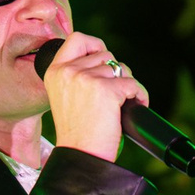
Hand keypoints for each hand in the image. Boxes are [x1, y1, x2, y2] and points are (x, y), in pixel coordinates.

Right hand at [42, 31, 148, 161]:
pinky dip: (139, 96)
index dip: (95, 45)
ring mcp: (86, 79)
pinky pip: (133, 84)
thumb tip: (106, 62)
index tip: (102, 60)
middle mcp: (68, 71)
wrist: (80, 155)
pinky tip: (133, 108)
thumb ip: (76, 76)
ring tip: (121, 104)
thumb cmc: (77, 131)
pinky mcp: (106, 90)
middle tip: (114, 93)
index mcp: (55, 72)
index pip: (77, 39)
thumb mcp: (65, 96)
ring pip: (121, 68)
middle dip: (115, 72)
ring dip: (127, 85)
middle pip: (105, 54)